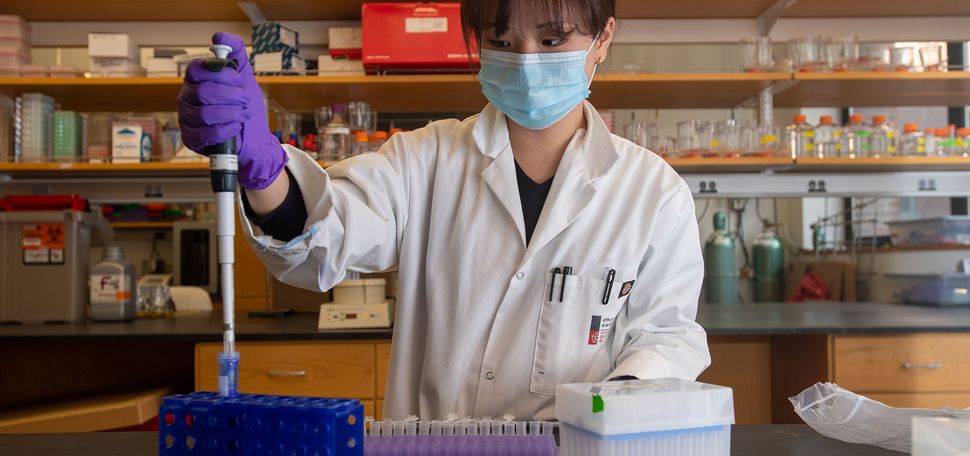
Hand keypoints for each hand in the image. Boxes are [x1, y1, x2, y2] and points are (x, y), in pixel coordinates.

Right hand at [177, 32, 286, 189]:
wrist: (255, 138)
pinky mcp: (192, 139)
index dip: (219, 74)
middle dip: (230, 95)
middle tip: (245, 99)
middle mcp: (187, 98)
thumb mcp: (244, 76)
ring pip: (204, 113)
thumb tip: (220, 36)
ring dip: (231, 113)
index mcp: (196, 81)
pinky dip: (226, 129)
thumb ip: (235, 53)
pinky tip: (236, 127)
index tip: (237, 79)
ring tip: (244, 114)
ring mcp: (187, 119)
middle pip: (202, 91)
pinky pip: (206, 133)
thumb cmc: (245, 106)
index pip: (196, 69)